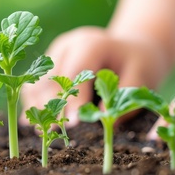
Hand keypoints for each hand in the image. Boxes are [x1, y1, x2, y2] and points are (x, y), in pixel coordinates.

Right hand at [20, 26, 169, 126]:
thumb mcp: (141, 74)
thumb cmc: (136, 63)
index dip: (72, 99)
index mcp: (90, 43)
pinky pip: (34, 85)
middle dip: (51, 106)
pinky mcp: (47, 65)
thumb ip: (124, 93)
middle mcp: (66, 46)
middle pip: (51, 78)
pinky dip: (33, 104)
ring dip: (37, 106)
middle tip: (52, 131)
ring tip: (39, 130)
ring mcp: (53, 54)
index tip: (73, 124)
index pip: (76, 72)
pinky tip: (33, 123)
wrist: (128, 49)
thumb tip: (102, 115)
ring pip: (38, 81)